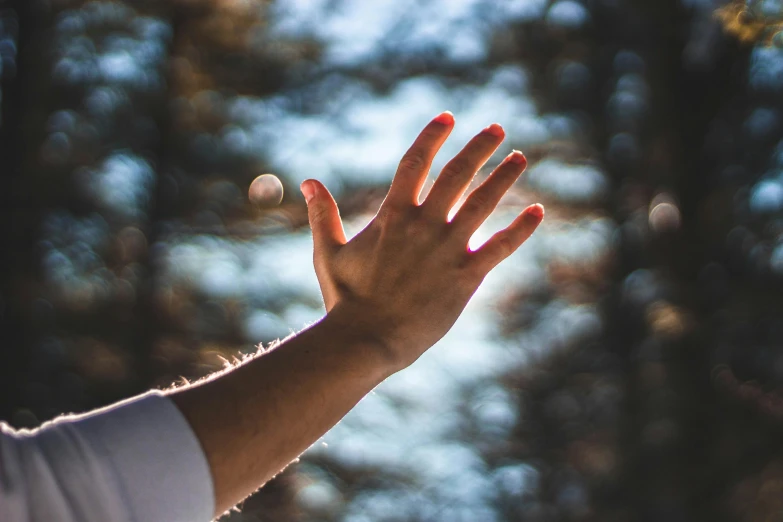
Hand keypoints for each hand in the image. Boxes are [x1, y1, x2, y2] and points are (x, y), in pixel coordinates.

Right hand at [300, 111, 543, 371]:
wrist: (367, 339)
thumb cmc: (345, 299)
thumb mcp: (328, 252)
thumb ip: (322, 214)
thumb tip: (308, 181)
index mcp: (393, 215)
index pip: (415, 162)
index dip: (432, 136)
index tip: (448, 117)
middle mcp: (424, 224)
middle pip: (457, 174)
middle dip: (479, 147)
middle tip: (498, 128)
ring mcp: (447, 249)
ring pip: (483, 202)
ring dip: (504, 177)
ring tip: (520, 158)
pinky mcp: (466, 276)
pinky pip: (500, 246)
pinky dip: (521, 228)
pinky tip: (538, 211)